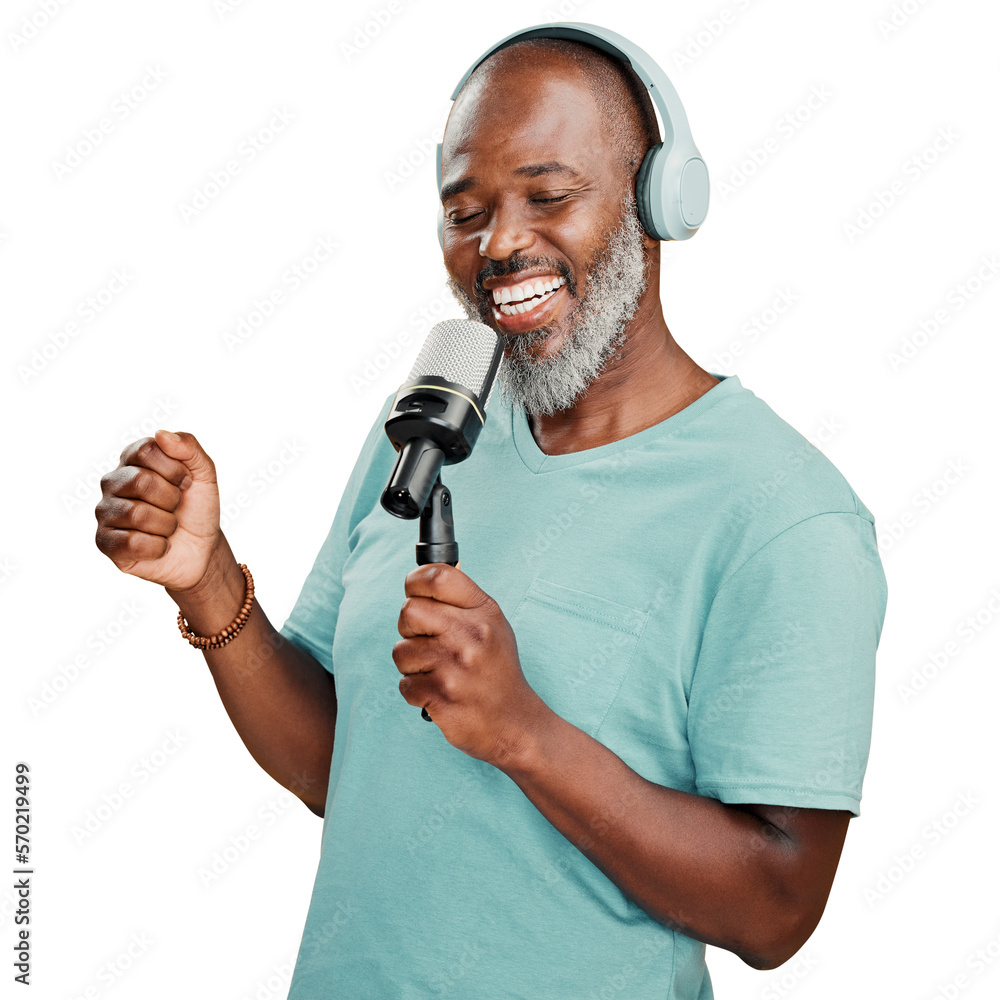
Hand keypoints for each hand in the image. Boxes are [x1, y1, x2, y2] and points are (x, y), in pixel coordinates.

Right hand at [95, 430, 223, 592]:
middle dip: (172, 498)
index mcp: (132, 460)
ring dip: (167, 524)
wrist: (202, 549)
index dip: (175, 470)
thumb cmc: (197, 508)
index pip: (147, 450)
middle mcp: (112, 482)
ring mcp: (105, 512)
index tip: (185, 482)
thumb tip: (161, 435)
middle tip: (176, 507)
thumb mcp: (204, 473)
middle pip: (140, 481)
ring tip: (168, 527)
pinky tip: (159, 545)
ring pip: (136, 513)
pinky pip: (131, 542)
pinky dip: (158, 546)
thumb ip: (188, 447)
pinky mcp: (105, 542)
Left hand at [393, 563, 548, 767]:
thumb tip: (427, 576)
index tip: (415, 594)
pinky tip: (439, 693)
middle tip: (426, 642)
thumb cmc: (497, 672)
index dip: (416, 582)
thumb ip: (462, 602)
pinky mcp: (441, 696)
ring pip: (401, 650)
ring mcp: (455, 666)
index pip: (438, 576)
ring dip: (411, 665)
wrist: (515, 723)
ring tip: (437, 672)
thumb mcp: (493, 627)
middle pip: (409, 611)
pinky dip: (416, 691)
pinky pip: (405, 684)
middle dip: (409, 628)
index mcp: (484, 612)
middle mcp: (471, 635)